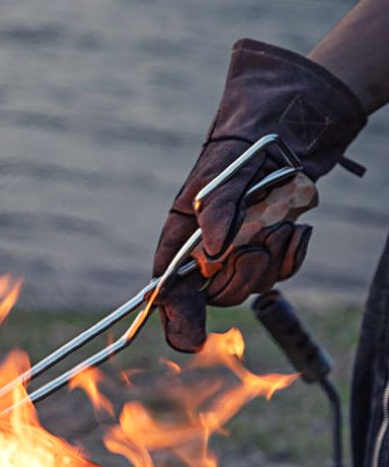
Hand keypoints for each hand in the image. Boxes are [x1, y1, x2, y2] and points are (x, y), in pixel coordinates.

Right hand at [154, 39, 365, 352]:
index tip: (190, 341)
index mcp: (181, 238)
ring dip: (270, 258)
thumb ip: (216, 210)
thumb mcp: (224, 172)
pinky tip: (296, 227)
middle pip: (216, 295)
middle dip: (238, 277)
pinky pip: (282, 273)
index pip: (170, 290)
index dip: (177, 319)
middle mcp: (207, 253)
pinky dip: (292, 254)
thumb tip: (212, 254)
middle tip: (253, 245)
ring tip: (278, 220)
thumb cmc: (243, 144)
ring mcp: (241, 254)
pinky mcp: (271, 250)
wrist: (287, 126)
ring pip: (253, 286)